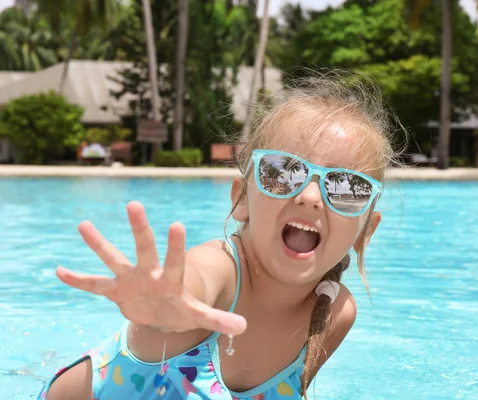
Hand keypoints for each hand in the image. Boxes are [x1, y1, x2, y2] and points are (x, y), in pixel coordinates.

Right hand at [56, 201, 246, 335]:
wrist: (164, 312)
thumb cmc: (182, 308)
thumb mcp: (199, 315)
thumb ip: (219, 319)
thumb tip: (244, 326)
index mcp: (171, 280)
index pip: (175, 260)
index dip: (176, 246)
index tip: (177, 224)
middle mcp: (149, 273)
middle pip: (144, 248)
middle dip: (140, 228)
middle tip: (134, 204)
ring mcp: (131, 280)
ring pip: (113, 259)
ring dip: (99, 244)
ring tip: (83, 224)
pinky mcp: (116, 291)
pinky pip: (94, 285)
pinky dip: (78, 281)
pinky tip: (59, 271)